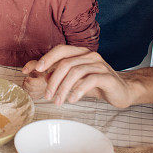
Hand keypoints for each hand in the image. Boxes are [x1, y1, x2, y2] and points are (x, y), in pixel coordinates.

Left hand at [23, 45, 137, 108]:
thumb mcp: (74, 77)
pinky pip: (89, 80)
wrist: (122, 90)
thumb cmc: (95, 83)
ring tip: (58, 102)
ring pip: (76, 72)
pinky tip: (72, 99)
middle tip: (47, 96)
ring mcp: (99, 64)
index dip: (47, 58)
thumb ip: (55, 72)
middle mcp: (90, 55)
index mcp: (80, 52)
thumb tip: (30, 70)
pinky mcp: (107, 77)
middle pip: (66, 63)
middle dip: (53, 80)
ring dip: (63, 88)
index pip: (60, 50)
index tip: (35, 70)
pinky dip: (78, 90)